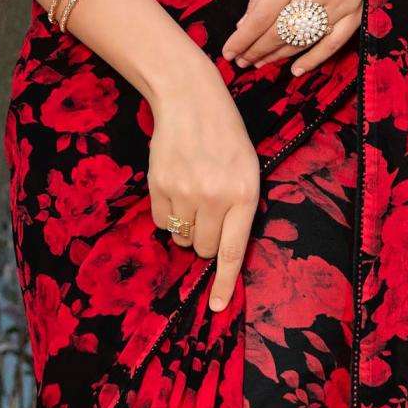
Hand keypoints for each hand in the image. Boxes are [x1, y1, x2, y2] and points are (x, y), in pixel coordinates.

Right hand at [146, 56, 260, 313]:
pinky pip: (159, 221)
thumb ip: (240, 208)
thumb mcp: (248, 170)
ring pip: (180, 237)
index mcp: (245, 195)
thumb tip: (221, 251)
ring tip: (192, 195)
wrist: (190, 99)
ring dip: (185, 227)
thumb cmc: (226, 137)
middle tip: (208, 212)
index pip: (233, 251)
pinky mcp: (159, 185)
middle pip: (203, 249)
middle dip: (205, 241)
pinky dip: (166, 214)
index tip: (216, 308)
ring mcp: (184, 192)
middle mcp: (215, 198)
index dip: (224, 283)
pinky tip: (174, 188)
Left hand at [220, 0, 361, 78]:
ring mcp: (340, 3)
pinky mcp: (356, 11)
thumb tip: (245, 24)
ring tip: (260, 62)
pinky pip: (333, 43)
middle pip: (280, 32)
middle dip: (257, 50)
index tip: (228, 52)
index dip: (243, 38)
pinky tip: (295, 69)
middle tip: (242, 62)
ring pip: (303, 40)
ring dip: (279, 55)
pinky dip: (314, 59)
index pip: (262, 16)